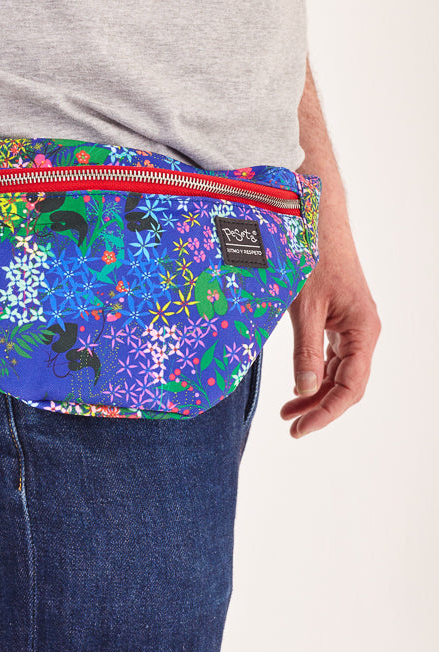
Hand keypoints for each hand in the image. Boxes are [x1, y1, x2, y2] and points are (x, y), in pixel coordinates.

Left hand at [280, 243, 380, 437]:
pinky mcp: (340, 320)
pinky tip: (299, 387)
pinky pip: (332, 357)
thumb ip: (305, 350)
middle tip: (292, 428)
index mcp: (362, 330)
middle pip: (347, 384)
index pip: (350, 386)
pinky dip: (316, 373)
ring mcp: (353, 326)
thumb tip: (304, 390)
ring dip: (315, 393)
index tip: (301, 429)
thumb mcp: (304, 307)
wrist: (317, 222)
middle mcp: (363, 331)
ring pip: (339, 372)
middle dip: (320, 408)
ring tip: (288, 413)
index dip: (326, 412)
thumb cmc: (313, 258)